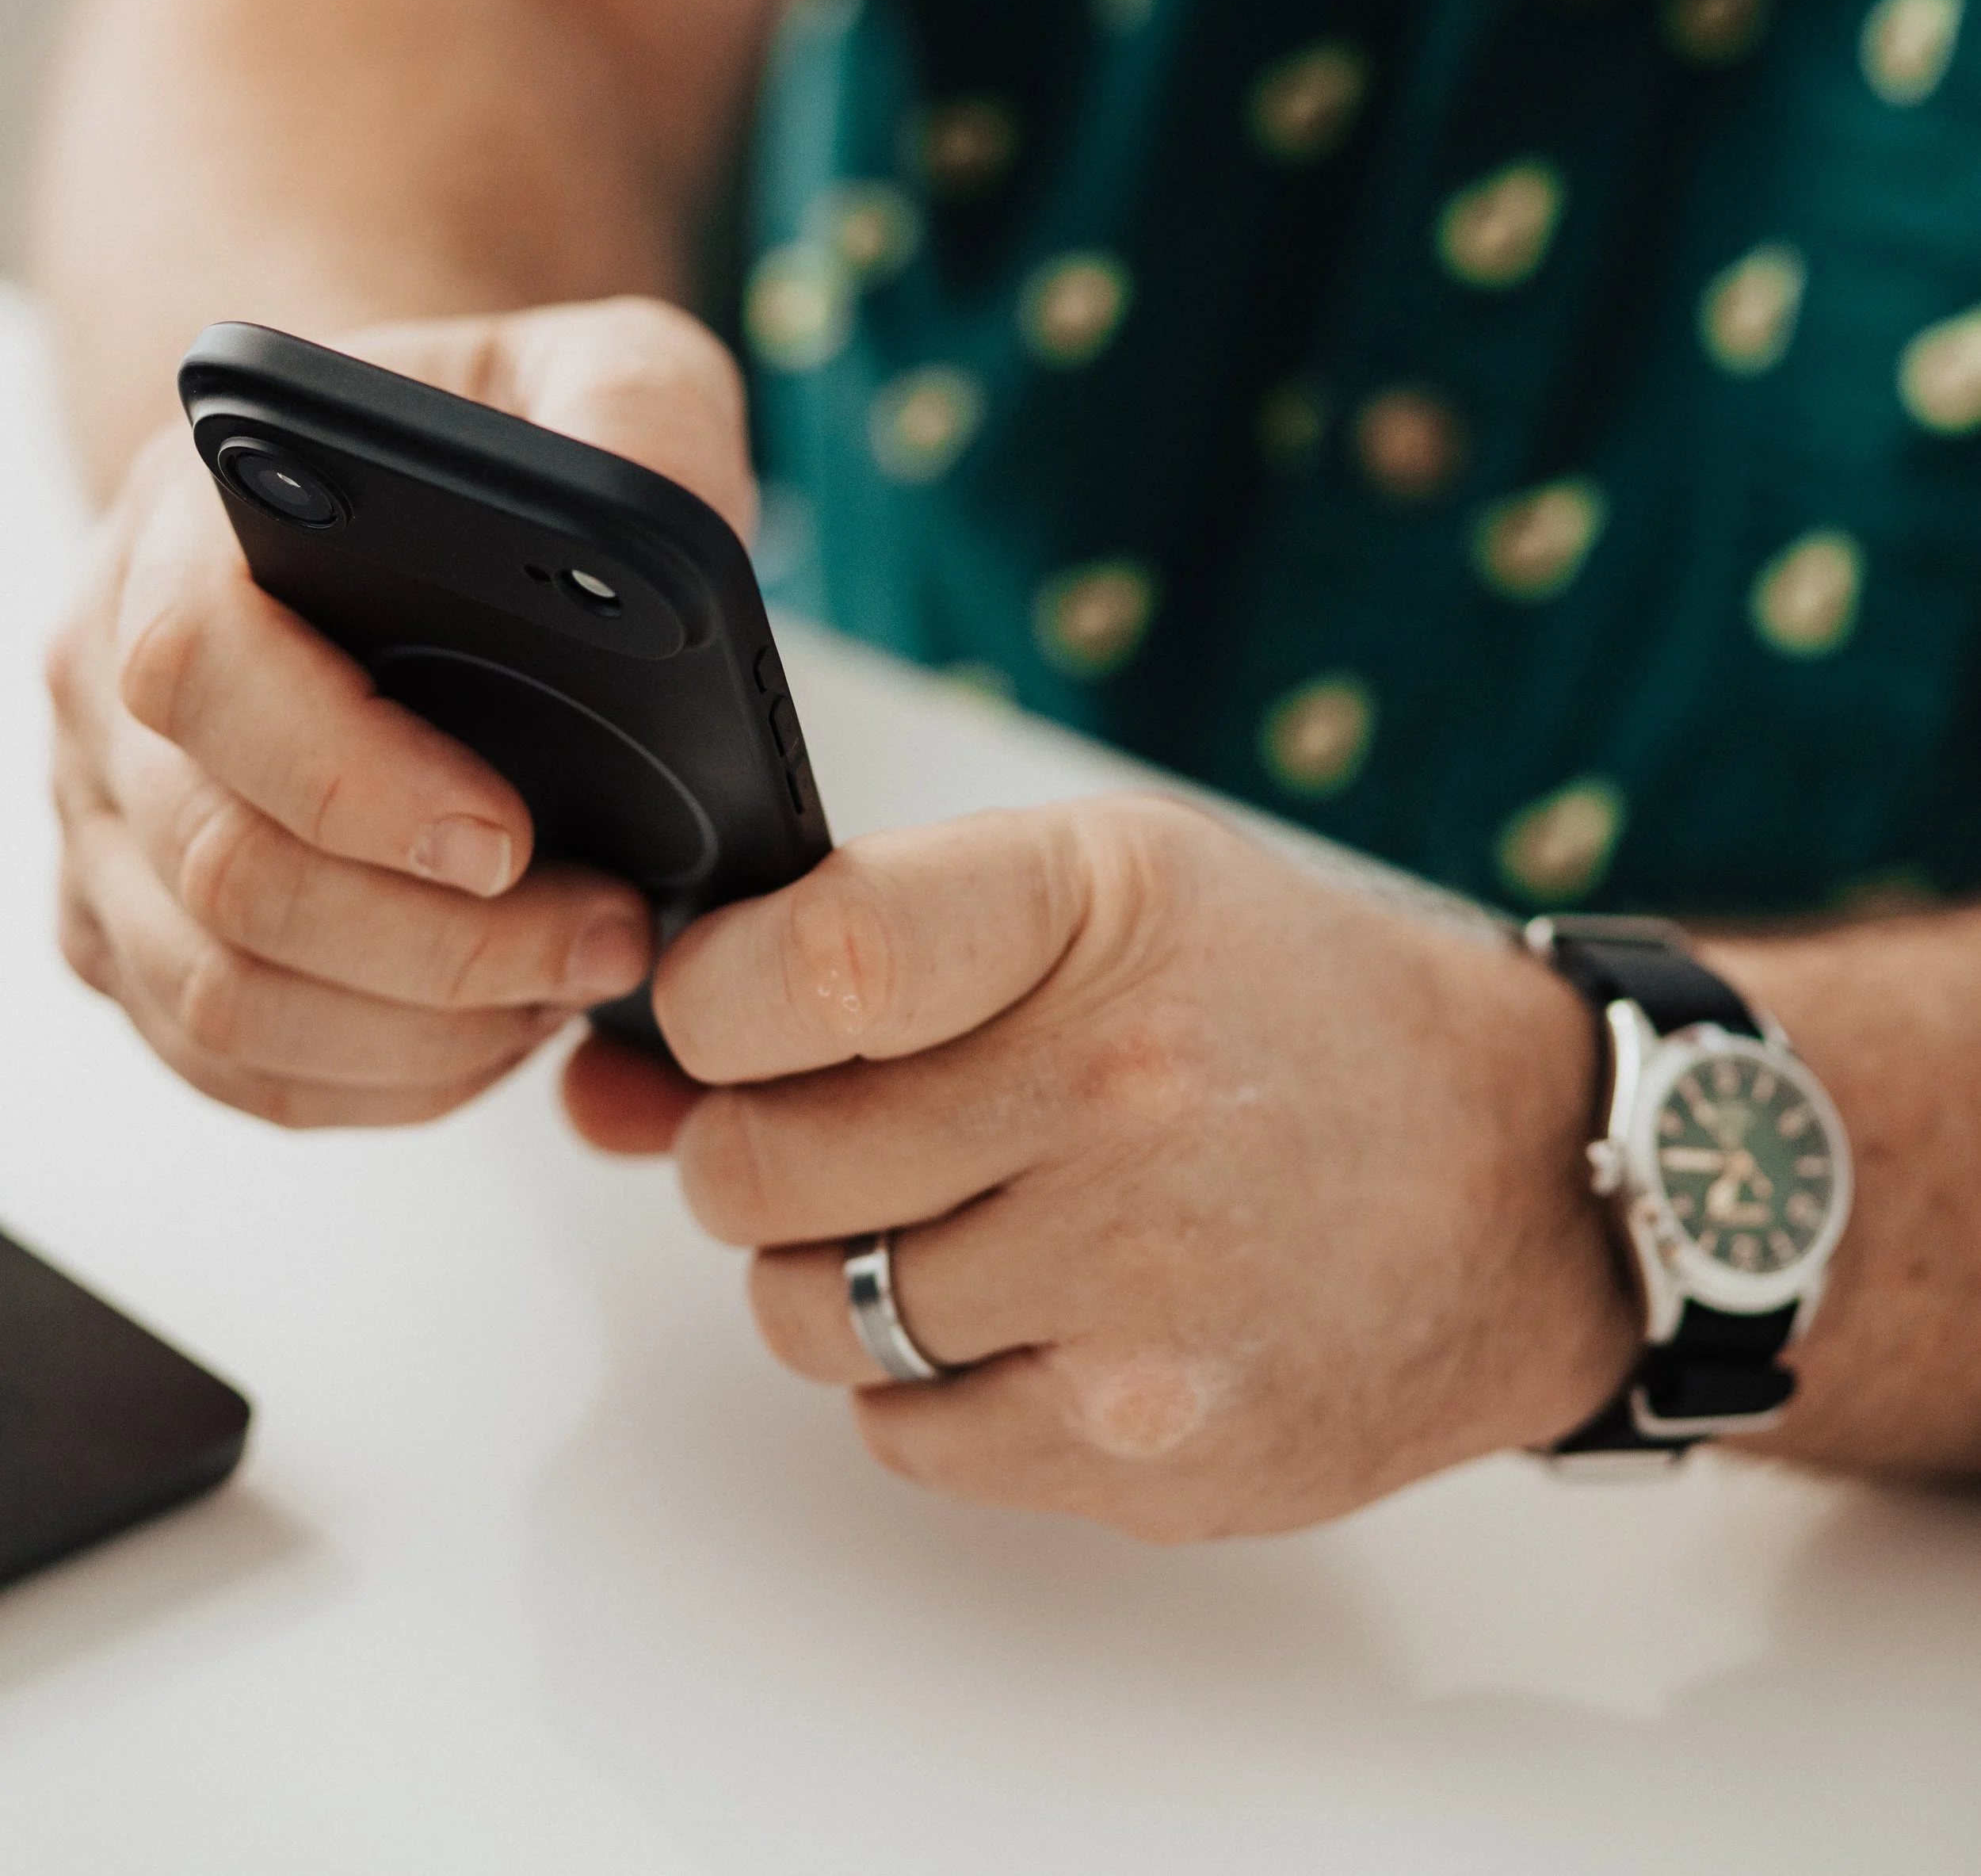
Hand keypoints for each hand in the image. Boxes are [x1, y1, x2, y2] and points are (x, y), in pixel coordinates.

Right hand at [48, 295, 752, 1129]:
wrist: (398, 510)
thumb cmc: (488, 446)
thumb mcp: (605, 371)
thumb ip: (634, 408)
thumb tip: (643, 496)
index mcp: (186, 525)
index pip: (199, 663)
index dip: (348, 775)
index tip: (511, 832)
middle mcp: (106, 680)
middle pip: (221, 869)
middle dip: (436, 942)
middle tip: (606, 933)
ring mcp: (108, 824)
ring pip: (221, 995)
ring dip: (420, 1027)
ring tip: (569, 980)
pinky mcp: (134, 935)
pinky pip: (231, 1063)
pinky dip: (380, 1079)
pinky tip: (498, 1027)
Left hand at [565, 797, 1639, 1538]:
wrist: (1514, 1174)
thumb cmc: (1278, 1008)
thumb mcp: (1093, 893)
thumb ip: (842, 960)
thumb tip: (602, 1086)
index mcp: (1094, 910)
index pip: (806, 962)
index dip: (707, 1002)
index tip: (718, 1012)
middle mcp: (1120, 1093)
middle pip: (755, 1166)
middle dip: (760, 1151)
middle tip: (858, 1127)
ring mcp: (1137, 1286)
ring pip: (804, 1312)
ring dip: (841, 1270)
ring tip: (979, 1211)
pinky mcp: (1145, 1444)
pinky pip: (898, 1432)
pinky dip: (931, 1377)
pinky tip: (1046, 1303)